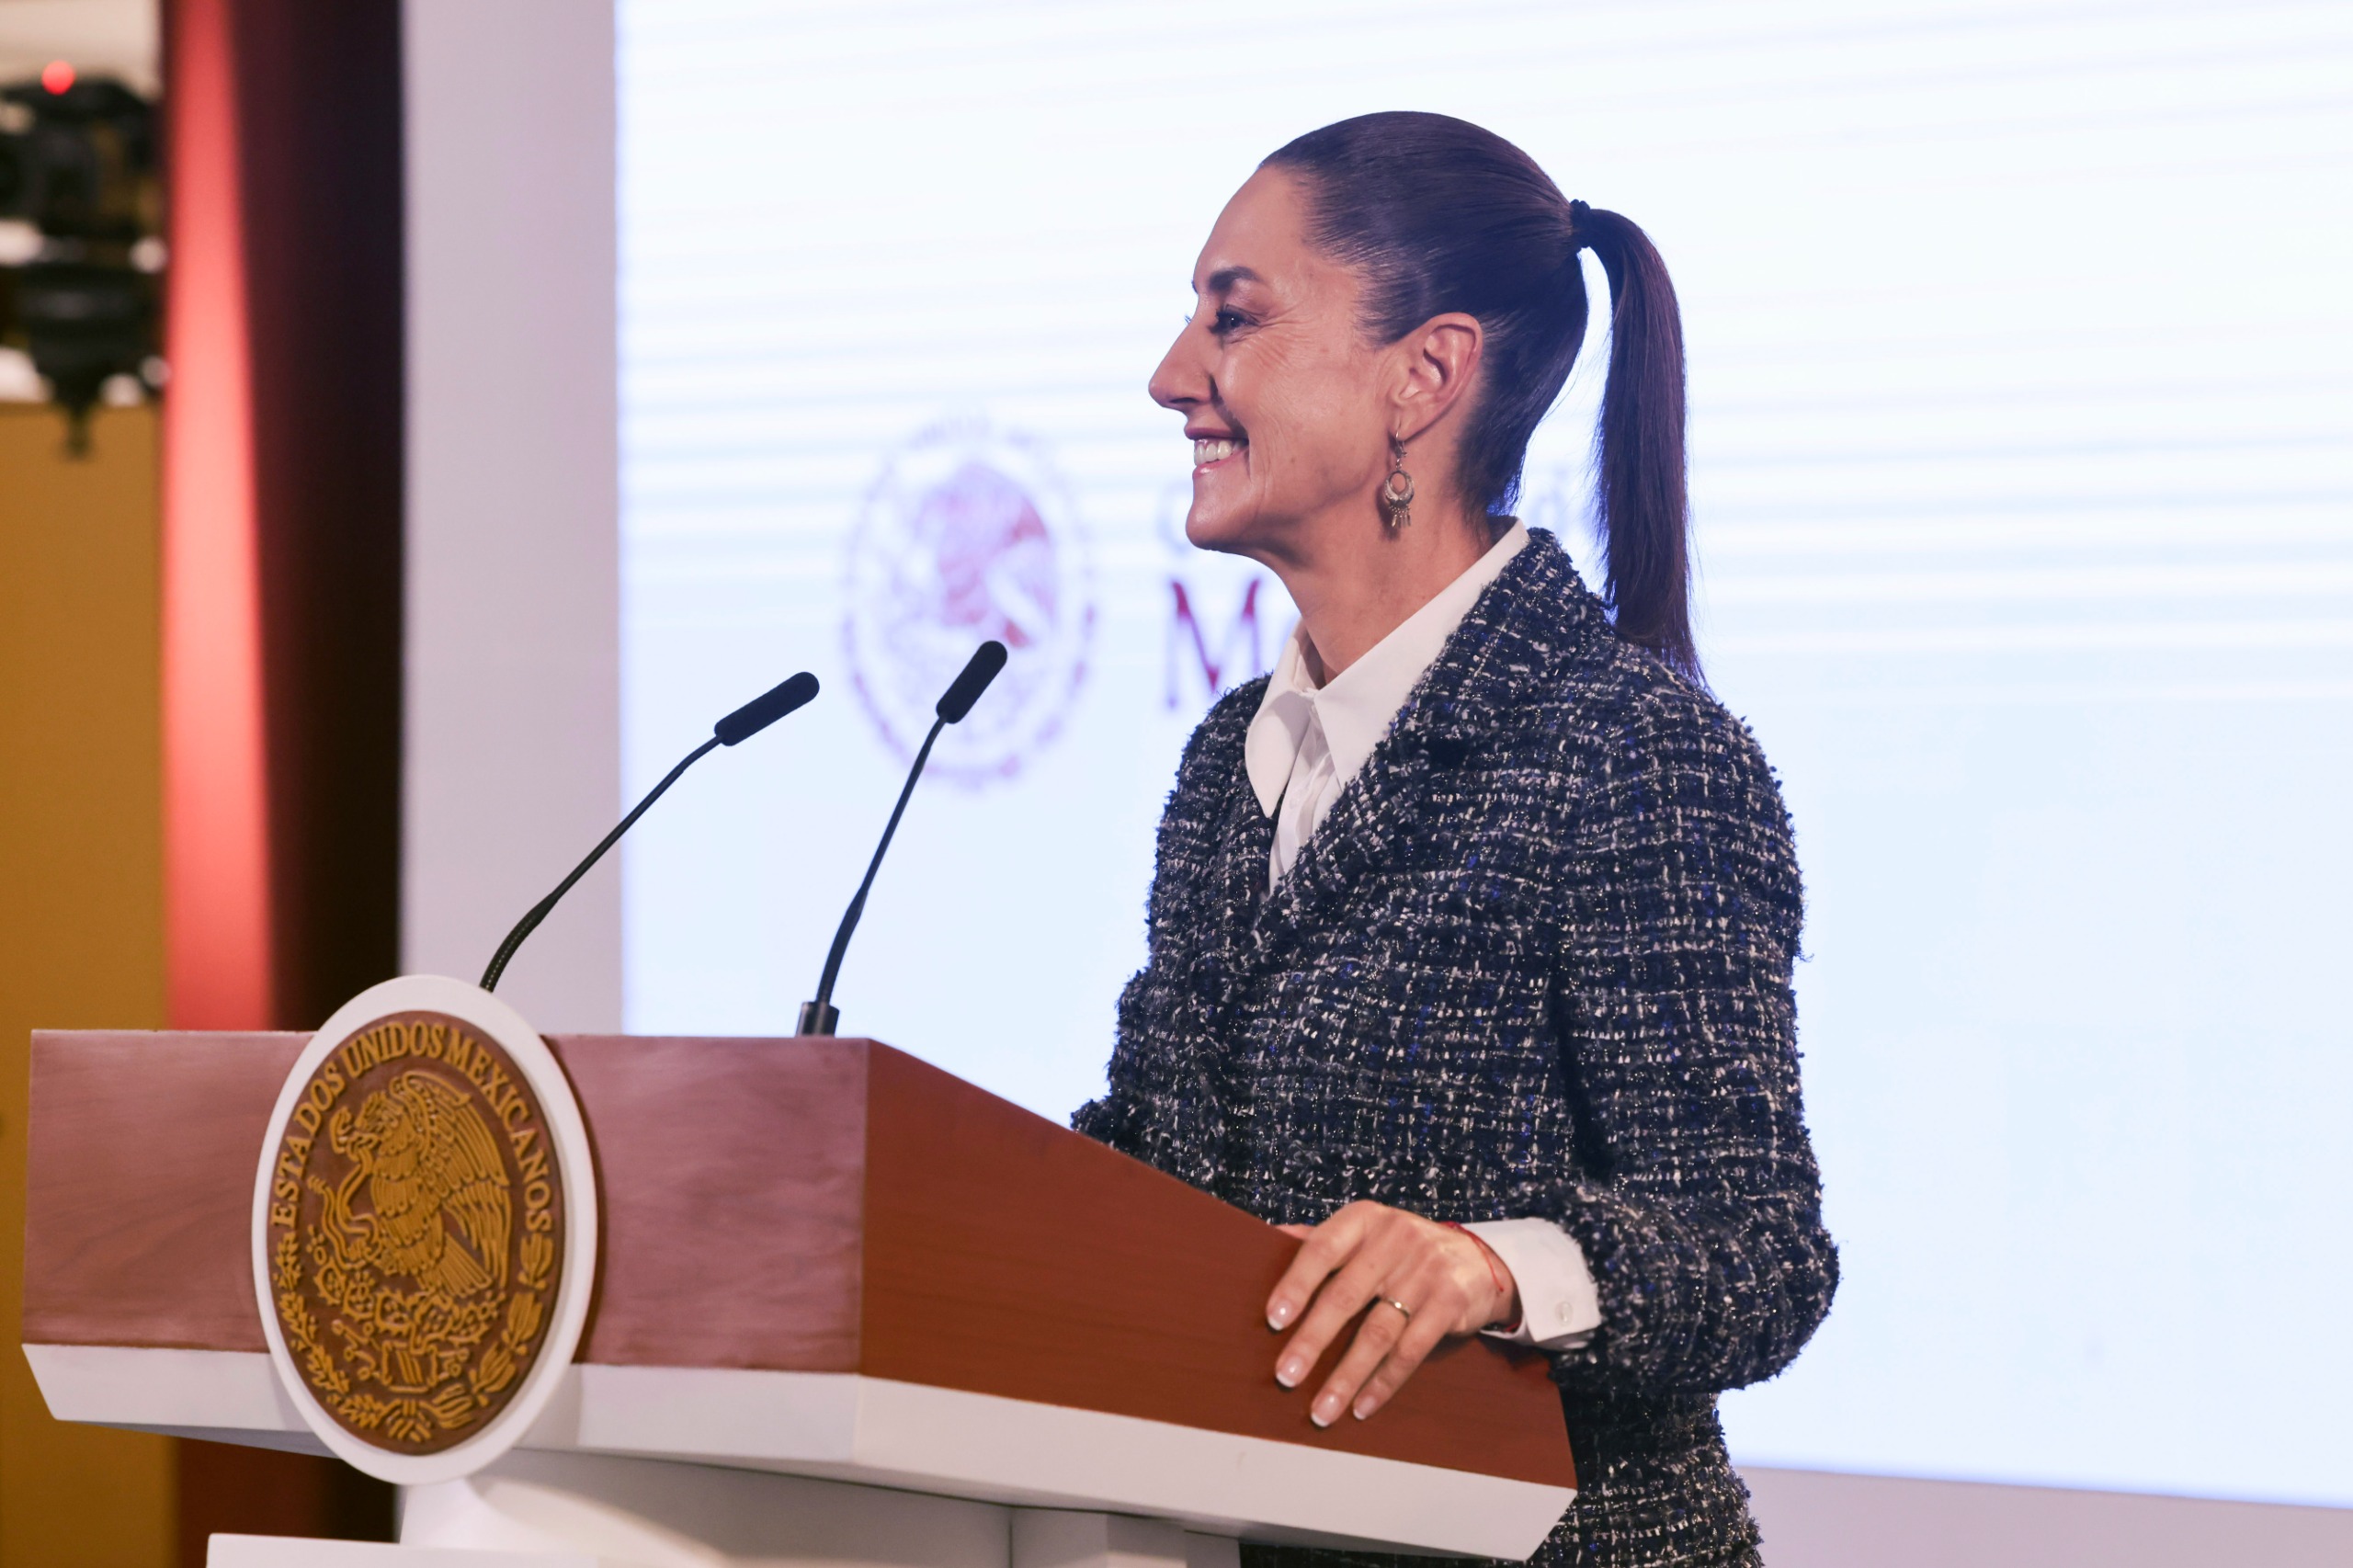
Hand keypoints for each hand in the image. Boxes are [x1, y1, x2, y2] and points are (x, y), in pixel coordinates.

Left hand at [1264, 1201, 1519, 1425]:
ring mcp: (1425, 1271)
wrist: (1476, 1260)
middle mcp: (1395, 1240)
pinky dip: (1384, 1383)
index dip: (1295, 1284)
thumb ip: (1320, 1241)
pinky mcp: (1450, 1302)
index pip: (1322, 1249)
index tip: (1273, 1319)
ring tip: (1322, 1409)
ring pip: (1377, 1332)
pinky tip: (1362, 1407)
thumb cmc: (1402, 1251)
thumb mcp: (1366, 1234)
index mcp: (1364, 1220)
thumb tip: (1264, 1244)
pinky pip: (1411, 1350)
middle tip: (1286, 1376)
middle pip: (1345, 1296)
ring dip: (1346, 1376)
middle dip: (1312, 1341)